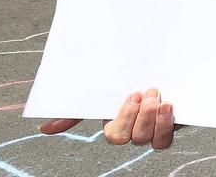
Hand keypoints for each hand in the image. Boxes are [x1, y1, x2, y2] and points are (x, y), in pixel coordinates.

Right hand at [38, 89, 180, 149]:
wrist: (157, 75)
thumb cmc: (126, 86)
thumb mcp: (102, 94)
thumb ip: (75, 111)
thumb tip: (45, 128)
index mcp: (115, 125)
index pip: (115, 135)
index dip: (126, 118)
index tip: (134, 95)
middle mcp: (133, 132)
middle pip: (134, 137)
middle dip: (141, 116)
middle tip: (147, 93)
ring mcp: (152, 132)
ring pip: (152, 140)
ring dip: (156, 119)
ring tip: (159, 97)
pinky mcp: (170, 128)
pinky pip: (166, 139)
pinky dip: (168, 124)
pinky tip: (170, 106)